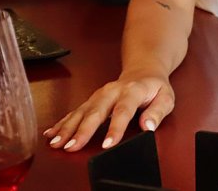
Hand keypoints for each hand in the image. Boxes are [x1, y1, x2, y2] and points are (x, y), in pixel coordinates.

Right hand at [43, 76, 173, 151]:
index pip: (123, 110)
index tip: (107, 144)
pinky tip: (51, 133)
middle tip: (71, 146)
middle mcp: (112, 91)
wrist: (144, 70)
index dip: (115, 128)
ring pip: (81, 111)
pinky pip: (75, 111)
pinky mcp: (91, 100)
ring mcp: (99, 95)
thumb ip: (157, 112)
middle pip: (96, 111)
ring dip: (67, 128)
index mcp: (132, 90)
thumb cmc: (155, 87)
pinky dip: (62, 122)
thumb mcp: (166, 97)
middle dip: (82, 130)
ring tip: (57, 143)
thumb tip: (148, 126)